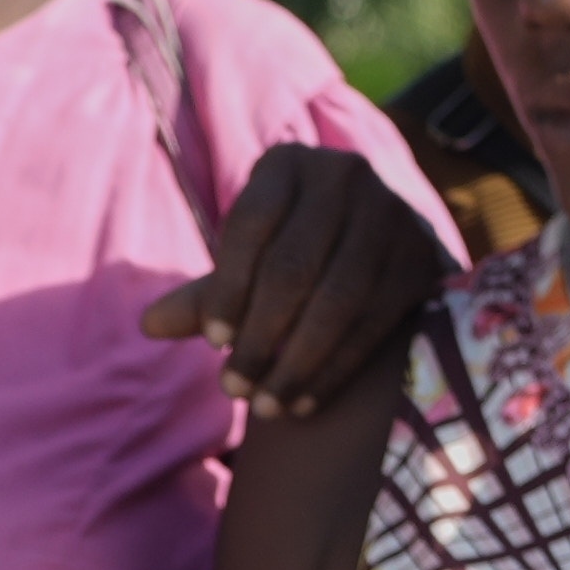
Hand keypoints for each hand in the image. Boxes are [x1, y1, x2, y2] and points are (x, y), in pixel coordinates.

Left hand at [141, 149, 446, 425]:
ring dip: (295, 363)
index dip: (227, 289)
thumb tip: (149, 326)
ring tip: (264, 405)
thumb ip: (206, 294)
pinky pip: (372, 325)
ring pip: (337, 301)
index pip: (250, 225)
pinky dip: (334, 370)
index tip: (211, 343)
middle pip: (294, 267)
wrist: (373, 242)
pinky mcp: (419, 259)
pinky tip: (303, 404)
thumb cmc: (290, 251)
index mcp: (288, 163)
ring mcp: (390, 215)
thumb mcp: (248, 260)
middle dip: (258, 336)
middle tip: (232, 389)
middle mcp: (345, 175)